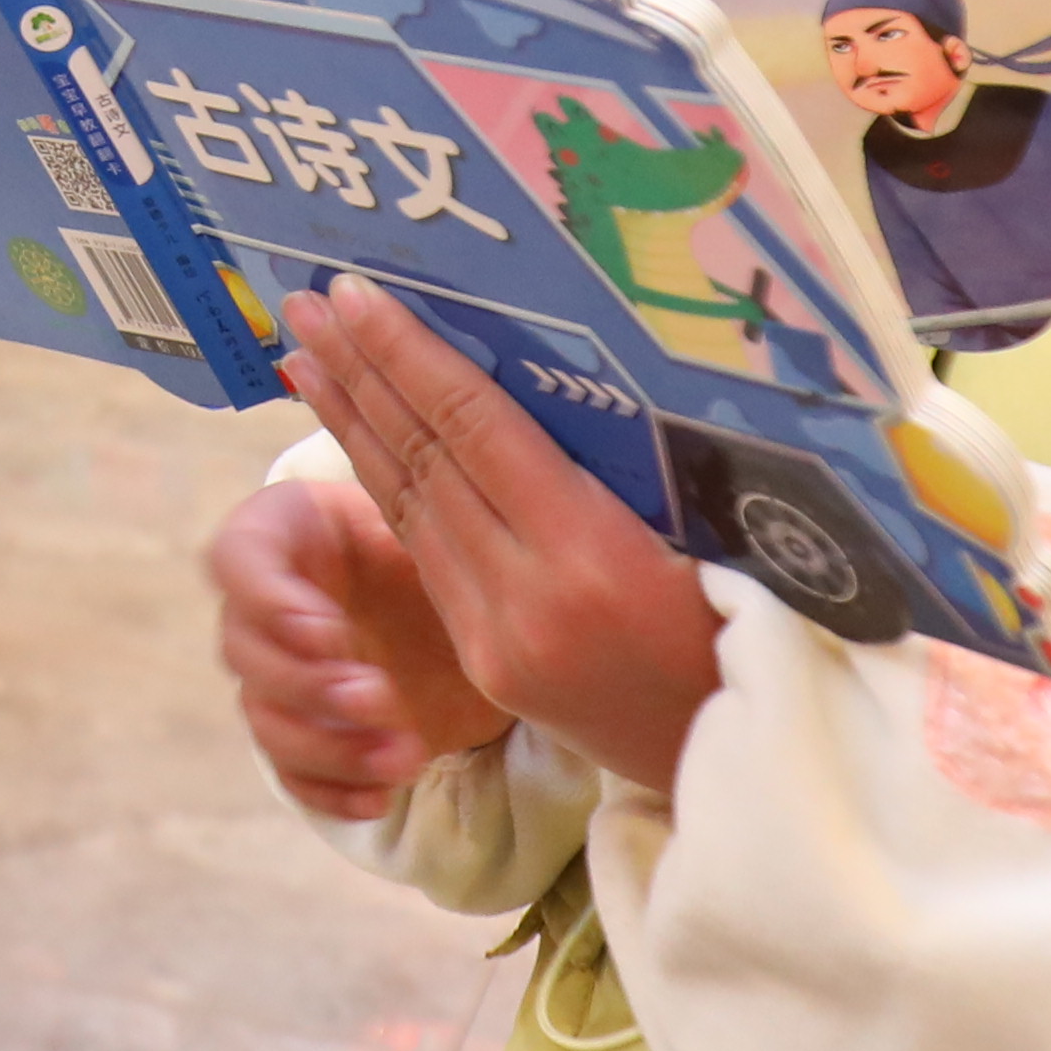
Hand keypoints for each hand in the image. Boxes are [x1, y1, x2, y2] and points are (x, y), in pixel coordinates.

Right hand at [204, 467, 502, 819]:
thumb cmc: (426, 547)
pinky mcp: (305, 732)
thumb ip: (404, 534)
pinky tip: (381, 797)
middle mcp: (261, 609)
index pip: (235, 560)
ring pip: (264, 720)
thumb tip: (420, 548)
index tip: (333, 631)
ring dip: (328, 748)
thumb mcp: (421, 528)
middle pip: (244, 652)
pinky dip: (330, 793)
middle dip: (309, 685)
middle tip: (377, 697)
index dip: (269, 602)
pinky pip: (290, 772)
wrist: (453, 607)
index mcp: (280, 535)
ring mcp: (277, 676)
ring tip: (405, 758)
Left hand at [282, 280, 734, 795]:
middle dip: (359, 374)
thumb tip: (533, 366)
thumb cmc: (745, 623)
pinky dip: (386, 490)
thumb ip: (616, 462)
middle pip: (423, 460)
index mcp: (588, 552)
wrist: (740, 755)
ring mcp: (495, 637)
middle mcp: (525, 595)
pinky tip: (357, 443)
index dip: (408, 355)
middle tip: (305, 306)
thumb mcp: (705, 528)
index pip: (473, 427)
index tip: (353, 294)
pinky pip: (428, 558)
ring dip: (352, 426)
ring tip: (305, 359)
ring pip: (409, 508)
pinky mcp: (484, 663)